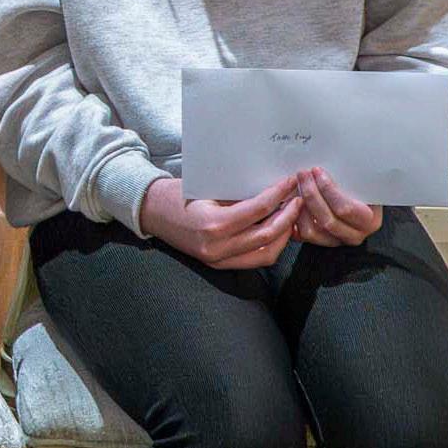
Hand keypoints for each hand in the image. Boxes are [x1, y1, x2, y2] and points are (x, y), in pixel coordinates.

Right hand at [139, 175, 303, 268]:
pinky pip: (254, 260)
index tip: (289, 183)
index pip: (257, 209)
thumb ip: (236, 195)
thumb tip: (269, 190)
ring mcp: (218, 259)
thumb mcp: (206, 189)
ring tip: (289, 217)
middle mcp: (218, 246)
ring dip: (283, 235)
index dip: (277, 195)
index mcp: (213, 224)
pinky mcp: (218, 264)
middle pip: (267, 235)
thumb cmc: (175, 194)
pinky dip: (269, 246)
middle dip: (287, 216)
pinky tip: (275, 232)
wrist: (149, 212)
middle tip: (297, 200)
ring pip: (267, 254)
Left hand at [292, 165, 383, 246]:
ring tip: (295, 186)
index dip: (328, 189)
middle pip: (327, 220)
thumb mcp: (360, 181)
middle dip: (311, 194)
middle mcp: (354, 234)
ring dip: (300, 207)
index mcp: (369, 220)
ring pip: (312, 230)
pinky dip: (294, 218)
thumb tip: (336, 158)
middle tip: (302, 174)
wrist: (358, 201)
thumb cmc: (358, 187)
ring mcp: (337, 240)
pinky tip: (291, 201)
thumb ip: (351, 176)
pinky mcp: (320, 242)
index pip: (346, 208)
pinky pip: (302, 235)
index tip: (317, 171)